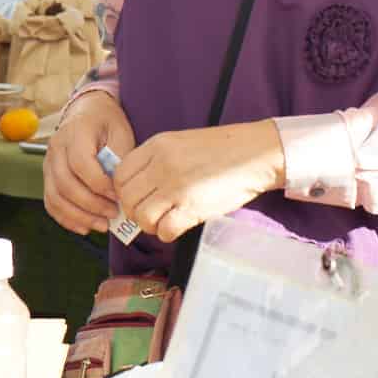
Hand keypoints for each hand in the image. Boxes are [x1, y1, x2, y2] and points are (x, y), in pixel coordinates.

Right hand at [45, 91, 133, 235]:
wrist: (88, 110)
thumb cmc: (107, 121)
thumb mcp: (121, 131)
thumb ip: (120, 158)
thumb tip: (120, 189)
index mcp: (76, 132)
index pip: (81, 164)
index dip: (100, 185)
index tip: (119, 196)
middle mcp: (57, 148)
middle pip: (66, 184)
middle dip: (91, 205)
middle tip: (113, 215)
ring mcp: (48, 162)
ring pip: (55, 196)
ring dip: (78, 216)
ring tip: (102, 225)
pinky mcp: (48, 175)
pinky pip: (51, 201)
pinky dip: (65, 217)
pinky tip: (84, 226)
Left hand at [114, 120, 285, 244]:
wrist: (256, 154)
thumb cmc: (222, 150)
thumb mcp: (181, 143)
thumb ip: (156, 160)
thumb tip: (137, 188)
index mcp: (157, 146)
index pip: (120, 175)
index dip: (124, 192)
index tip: (138, 198)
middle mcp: (162, 165)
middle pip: (127, 198)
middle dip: (135, 212)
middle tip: (151, 214)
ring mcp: (176, 187)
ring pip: (141, 217)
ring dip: (150, 225)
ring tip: (164, 221)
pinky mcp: (192, 207)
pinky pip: (164, 230)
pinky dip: (167, 233)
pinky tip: (178, 226)